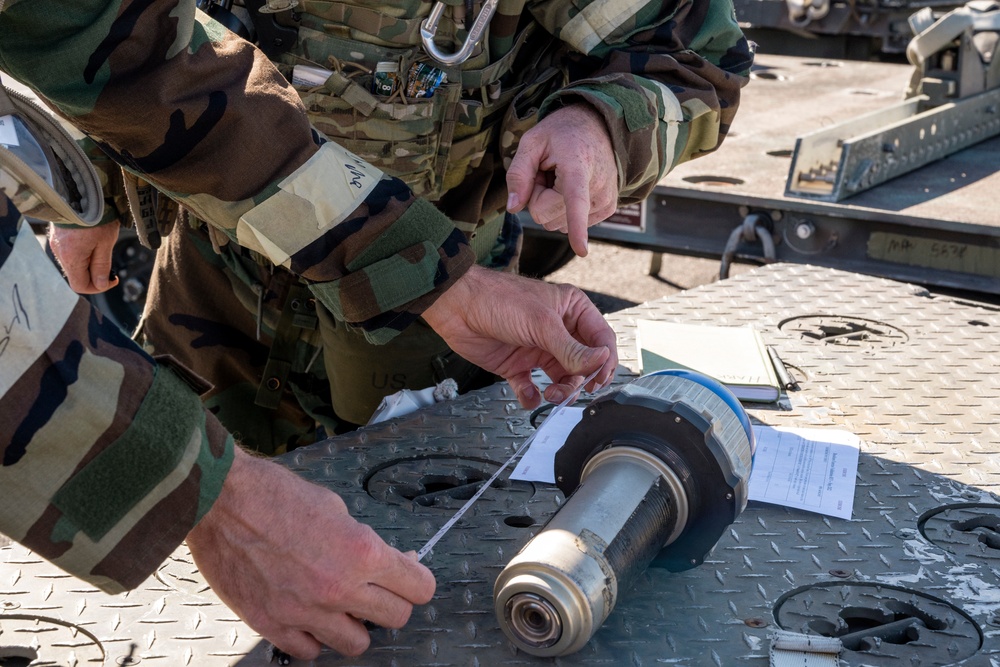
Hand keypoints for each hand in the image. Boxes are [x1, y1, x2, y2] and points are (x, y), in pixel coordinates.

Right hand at [48, 221, 120, 292]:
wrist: (78, 190)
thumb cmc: (96, 217)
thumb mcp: (105, 243)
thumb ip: (102, 266)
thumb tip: (101, 285)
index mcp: (71, 258)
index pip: (80, 286)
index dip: (98, 287)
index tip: (113, 277)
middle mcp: (59, 253)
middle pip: (77, 275)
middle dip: (95, 273)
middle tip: (109, 261)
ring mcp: (56, 243)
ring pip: (74, 264)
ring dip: (89, 262)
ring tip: (101, 246)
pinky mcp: (57, 236)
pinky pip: (70, 252)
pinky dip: (82, 252)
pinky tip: (92, 240)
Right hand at [186, 449, 435, 658]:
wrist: (219, 500)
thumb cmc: (272, 494)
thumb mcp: (334, 506)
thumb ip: (361, 540)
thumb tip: (383, 560)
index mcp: (360, 553)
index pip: (418, 588)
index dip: (418, 580)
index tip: (411, 575)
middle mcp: (338, 588)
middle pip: (395, 618)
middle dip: (393, 601)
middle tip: (378, 588)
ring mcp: (305, 612)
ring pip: (356, 643)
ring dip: (355, 625)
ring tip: (342, 605)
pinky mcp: (272, 625)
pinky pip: (310, 652)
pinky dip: (315, 638)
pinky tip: (310, 617)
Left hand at [423, 265, 617, 407]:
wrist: (457, 306)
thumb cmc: (499, 300)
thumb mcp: (541, 324)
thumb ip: (572, 349)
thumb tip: (601, 361)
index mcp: (571, 311)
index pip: (601, 339)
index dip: (604, 361)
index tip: (598, 379)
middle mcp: (558, 331)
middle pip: (584, 364)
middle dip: (580, 381)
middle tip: (571, 391)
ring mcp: (538, 349)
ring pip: (562, 379)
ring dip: (560, 392)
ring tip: (550, 395)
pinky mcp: (518, 365)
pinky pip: (532, 387)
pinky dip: (532, 396)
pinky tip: (528, 395)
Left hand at [505, 104, 617, 257]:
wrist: (598, 125)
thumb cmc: (561, 133)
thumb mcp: (532, 141)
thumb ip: (518, 173)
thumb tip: (513, 208)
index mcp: (578, 168)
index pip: (576, 202)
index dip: (577, 228)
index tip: (582, 251)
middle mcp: (597, 187)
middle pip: (546, 216)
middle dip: (539, 196)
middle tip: (549, 171)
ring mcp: (605, 200)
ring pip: (558, 223)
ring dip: (552, 202)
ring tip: (561, 175)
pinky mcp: (607, 209)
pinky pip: (570, 224)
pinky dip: (565, 208)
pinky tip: (572, 185)